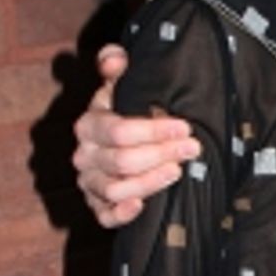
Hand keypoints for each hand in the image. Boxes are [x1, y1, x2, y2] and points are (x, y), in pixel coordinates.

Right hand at [72, 43, 200, 227]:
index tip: (185, 128)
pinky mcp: (97, 204)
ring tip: (177, 170)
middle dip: (161, 154)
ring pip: (116, 188)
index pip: (119, 130)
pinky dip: (121, 214)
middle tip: (191, 148)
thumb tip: (114, 59)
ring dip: (149, 182)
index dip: (154, 130)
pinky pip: (104, 216)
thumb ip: (115, 64)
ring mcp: (89, 182)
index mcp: (88, 124)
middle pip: (121, 160)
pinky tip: (142, 207)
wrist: (120, 141)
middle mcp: (84, 155)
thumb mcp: (122, 84)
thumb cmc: (124, 110)